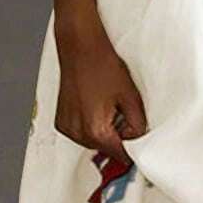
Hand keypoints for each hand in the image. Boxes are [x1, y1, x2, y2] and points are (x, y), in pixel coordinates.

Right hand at [53, 16, 147, 168]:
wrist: (80, 47)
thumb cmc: (102, 65)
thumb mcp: (130, 97)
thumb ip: (138, 125)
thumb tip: (140, 141)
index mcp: (95, 130)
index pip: (120, 155)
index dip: (133, 150)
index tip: (138, 147)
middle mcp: (77, 132)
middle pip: (106, 150)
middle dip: (118, 137)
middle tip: (122, 112)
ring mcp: (67, 127)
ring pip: (94, 142)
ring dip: (104, 132)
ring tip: (107, 105)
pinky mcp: (62, 121)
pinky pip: (81, 133)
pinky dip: (91, 125)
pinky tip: (95, 105)